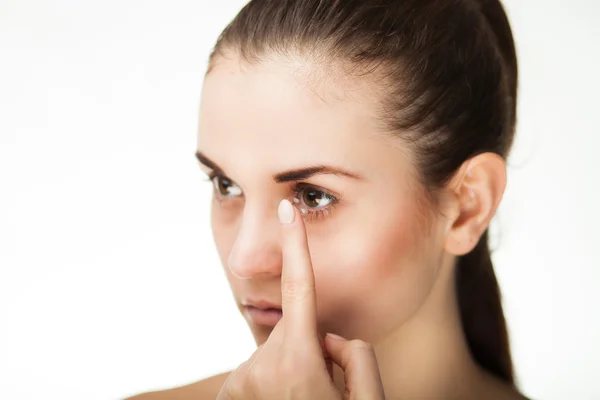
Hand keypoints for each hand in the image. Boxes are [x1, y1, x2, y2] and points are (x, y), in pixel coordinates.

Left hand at [216, 199, 385, 399]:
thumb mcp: (367, 399)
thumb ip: (358, 356)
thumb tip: (329, 338)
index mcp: (299, 358)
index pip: (299, 287)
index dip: (297, 244)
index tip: (287, 208)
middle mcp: (264, 363)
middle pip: (290, 332)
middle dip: (307, 348)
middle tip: (321, 386)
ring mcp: (242, 379)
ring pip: (274, 354)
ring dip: (289, 370)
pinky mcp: (227, 392)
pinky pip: (257, 372)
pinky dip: (271, 384)